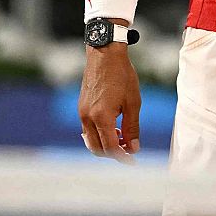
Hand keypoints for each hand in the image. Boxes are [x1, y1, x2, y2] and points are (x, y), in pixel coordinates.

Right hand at [78, 42, 140, 162]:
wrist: (105, 55)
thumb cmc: (122, 76)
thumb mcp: (133, 102)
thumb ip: (132, 127)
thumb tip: (134, 148)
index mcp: (101, 117)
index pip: (111, 148)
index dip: (123, 157)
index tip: (133, 161)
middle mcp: (87, 118)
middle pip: (97, 149)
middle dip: (113, 153)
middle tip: (130, 150)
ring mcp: (81, 113)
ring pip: (91, 140)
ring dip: (105, 144)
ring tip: (123, 137)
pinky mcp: (81, 108)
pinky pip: (87, 130)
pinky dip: (99, 135)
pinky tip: (113, 128)